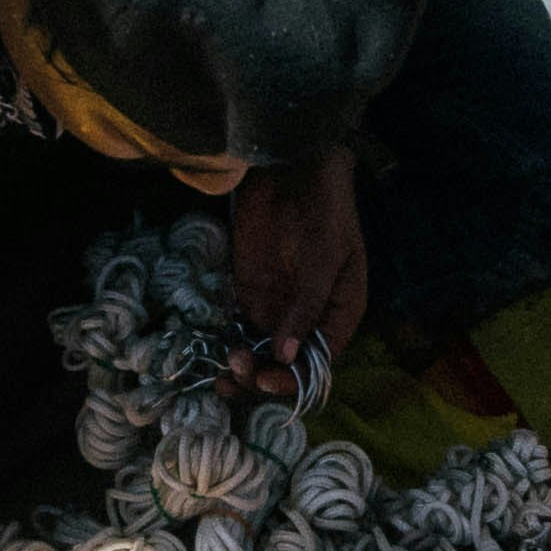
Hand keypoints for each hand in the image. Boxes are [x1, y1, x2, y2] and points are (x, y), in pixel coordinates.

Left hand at [229, 147, 366, 387]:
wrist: (295, 168)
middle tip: (235, 373)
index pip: (319, 362)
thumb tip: (287, 355)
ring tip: (220, 376)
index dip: (294, 378)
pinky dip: (226, 345)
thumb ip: (306, 304)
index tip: (266, 381)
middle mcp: (309, 318)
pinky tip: (210, 356)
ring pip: (261, 353)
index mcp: (339, 313)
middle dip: (262, 377)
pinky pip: (239, 330)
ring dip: (242, 369)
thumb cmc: (325, 208)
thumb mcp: (325, 256)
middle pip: (287, 365)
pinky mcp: (250, 294)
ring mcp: (278, 307)